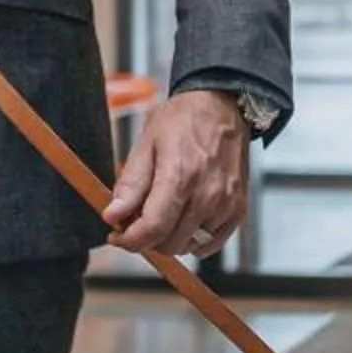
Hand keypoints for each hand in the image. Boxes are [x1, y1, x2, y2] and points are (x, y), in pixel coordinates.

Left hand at [103, 91, 246, 258]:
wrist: (221, 106)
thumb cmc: (182, 121)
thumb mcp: (146, 144)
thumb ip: (130, 184)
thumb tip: (113, 216)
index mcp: (180, 176)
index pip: (153, 228)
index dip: (129, 240)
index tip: (117, 236)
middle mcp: (207, 194)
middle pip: (169, 243)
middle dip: (146, 238)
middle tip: (137, 219)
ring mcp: (226, 204)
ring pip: (189, 246)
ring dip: (169, 239)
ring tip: (162, 214)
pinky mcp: (238, 209)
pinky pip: (212, 244)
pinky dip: (194, 241)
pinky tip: (183, 220)